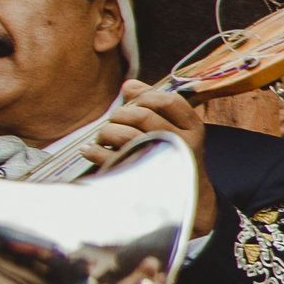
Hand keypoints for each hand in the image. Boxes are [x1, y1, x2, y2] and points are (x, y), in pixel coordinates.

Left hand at [87, 79, 217, 234]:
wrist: (187, 198)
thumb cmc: (175, 157)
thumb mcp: (175, 129)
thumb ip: (153, 104)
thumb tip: (128, 85)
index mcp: (192, 129)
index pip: (168, 100)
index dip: (145, 96)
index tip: (135, 104)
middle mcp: (183, 144)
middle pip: (143, 115)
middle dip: (121, 114)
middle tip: (115, 121)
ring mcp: (163, 163)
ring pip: (127, 135)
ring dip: (107, 132)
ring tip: (104, 137)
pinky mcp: (143, 179)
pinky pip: (113, 159)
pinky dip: (95, 151)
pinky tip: (90, 150)